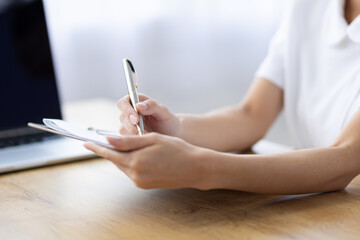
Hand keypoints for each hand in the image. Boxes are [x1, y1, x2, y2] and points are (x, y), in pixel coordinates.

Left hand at [84, 133, 207, 188]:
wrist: (194, 168)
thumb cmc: (176, 149)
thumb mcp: (152, 139)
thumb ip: (129, 141)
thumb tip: (108, 140)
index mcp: (136, 161)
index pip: (110, 154)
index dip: (96, 148)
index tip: (85, 143)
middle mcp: (135, 174)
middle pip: (116, 160)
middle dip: (109, 150)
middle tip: (102, 140)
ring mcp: (140, 182)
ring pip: (123, 166)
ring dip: (121, 156)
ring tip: (122, 146)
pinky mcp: (145, 185)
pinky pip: (131, 172)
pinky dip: (129, 163)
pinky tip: (135, 156)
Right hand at [117, 94, 180, 136]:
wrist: (171, 134)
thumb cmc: (167, 120)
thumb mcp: (163, 112)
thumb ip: (152, 106)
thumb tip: (138, 106)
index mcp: (136, 101)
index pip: (123, 103)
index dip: (127, 110)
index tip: (136, 119)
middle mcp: (129, 112)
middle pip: (122, 117)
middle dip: (130, 125)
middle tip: (140, 132)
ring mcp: (128, 125)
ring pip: (123, 129)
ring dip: (133, 134)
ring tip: (147, 136)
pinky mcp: (129, 136)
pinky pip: (127, 139)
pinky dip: (135, 140)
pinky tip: (145, 140)